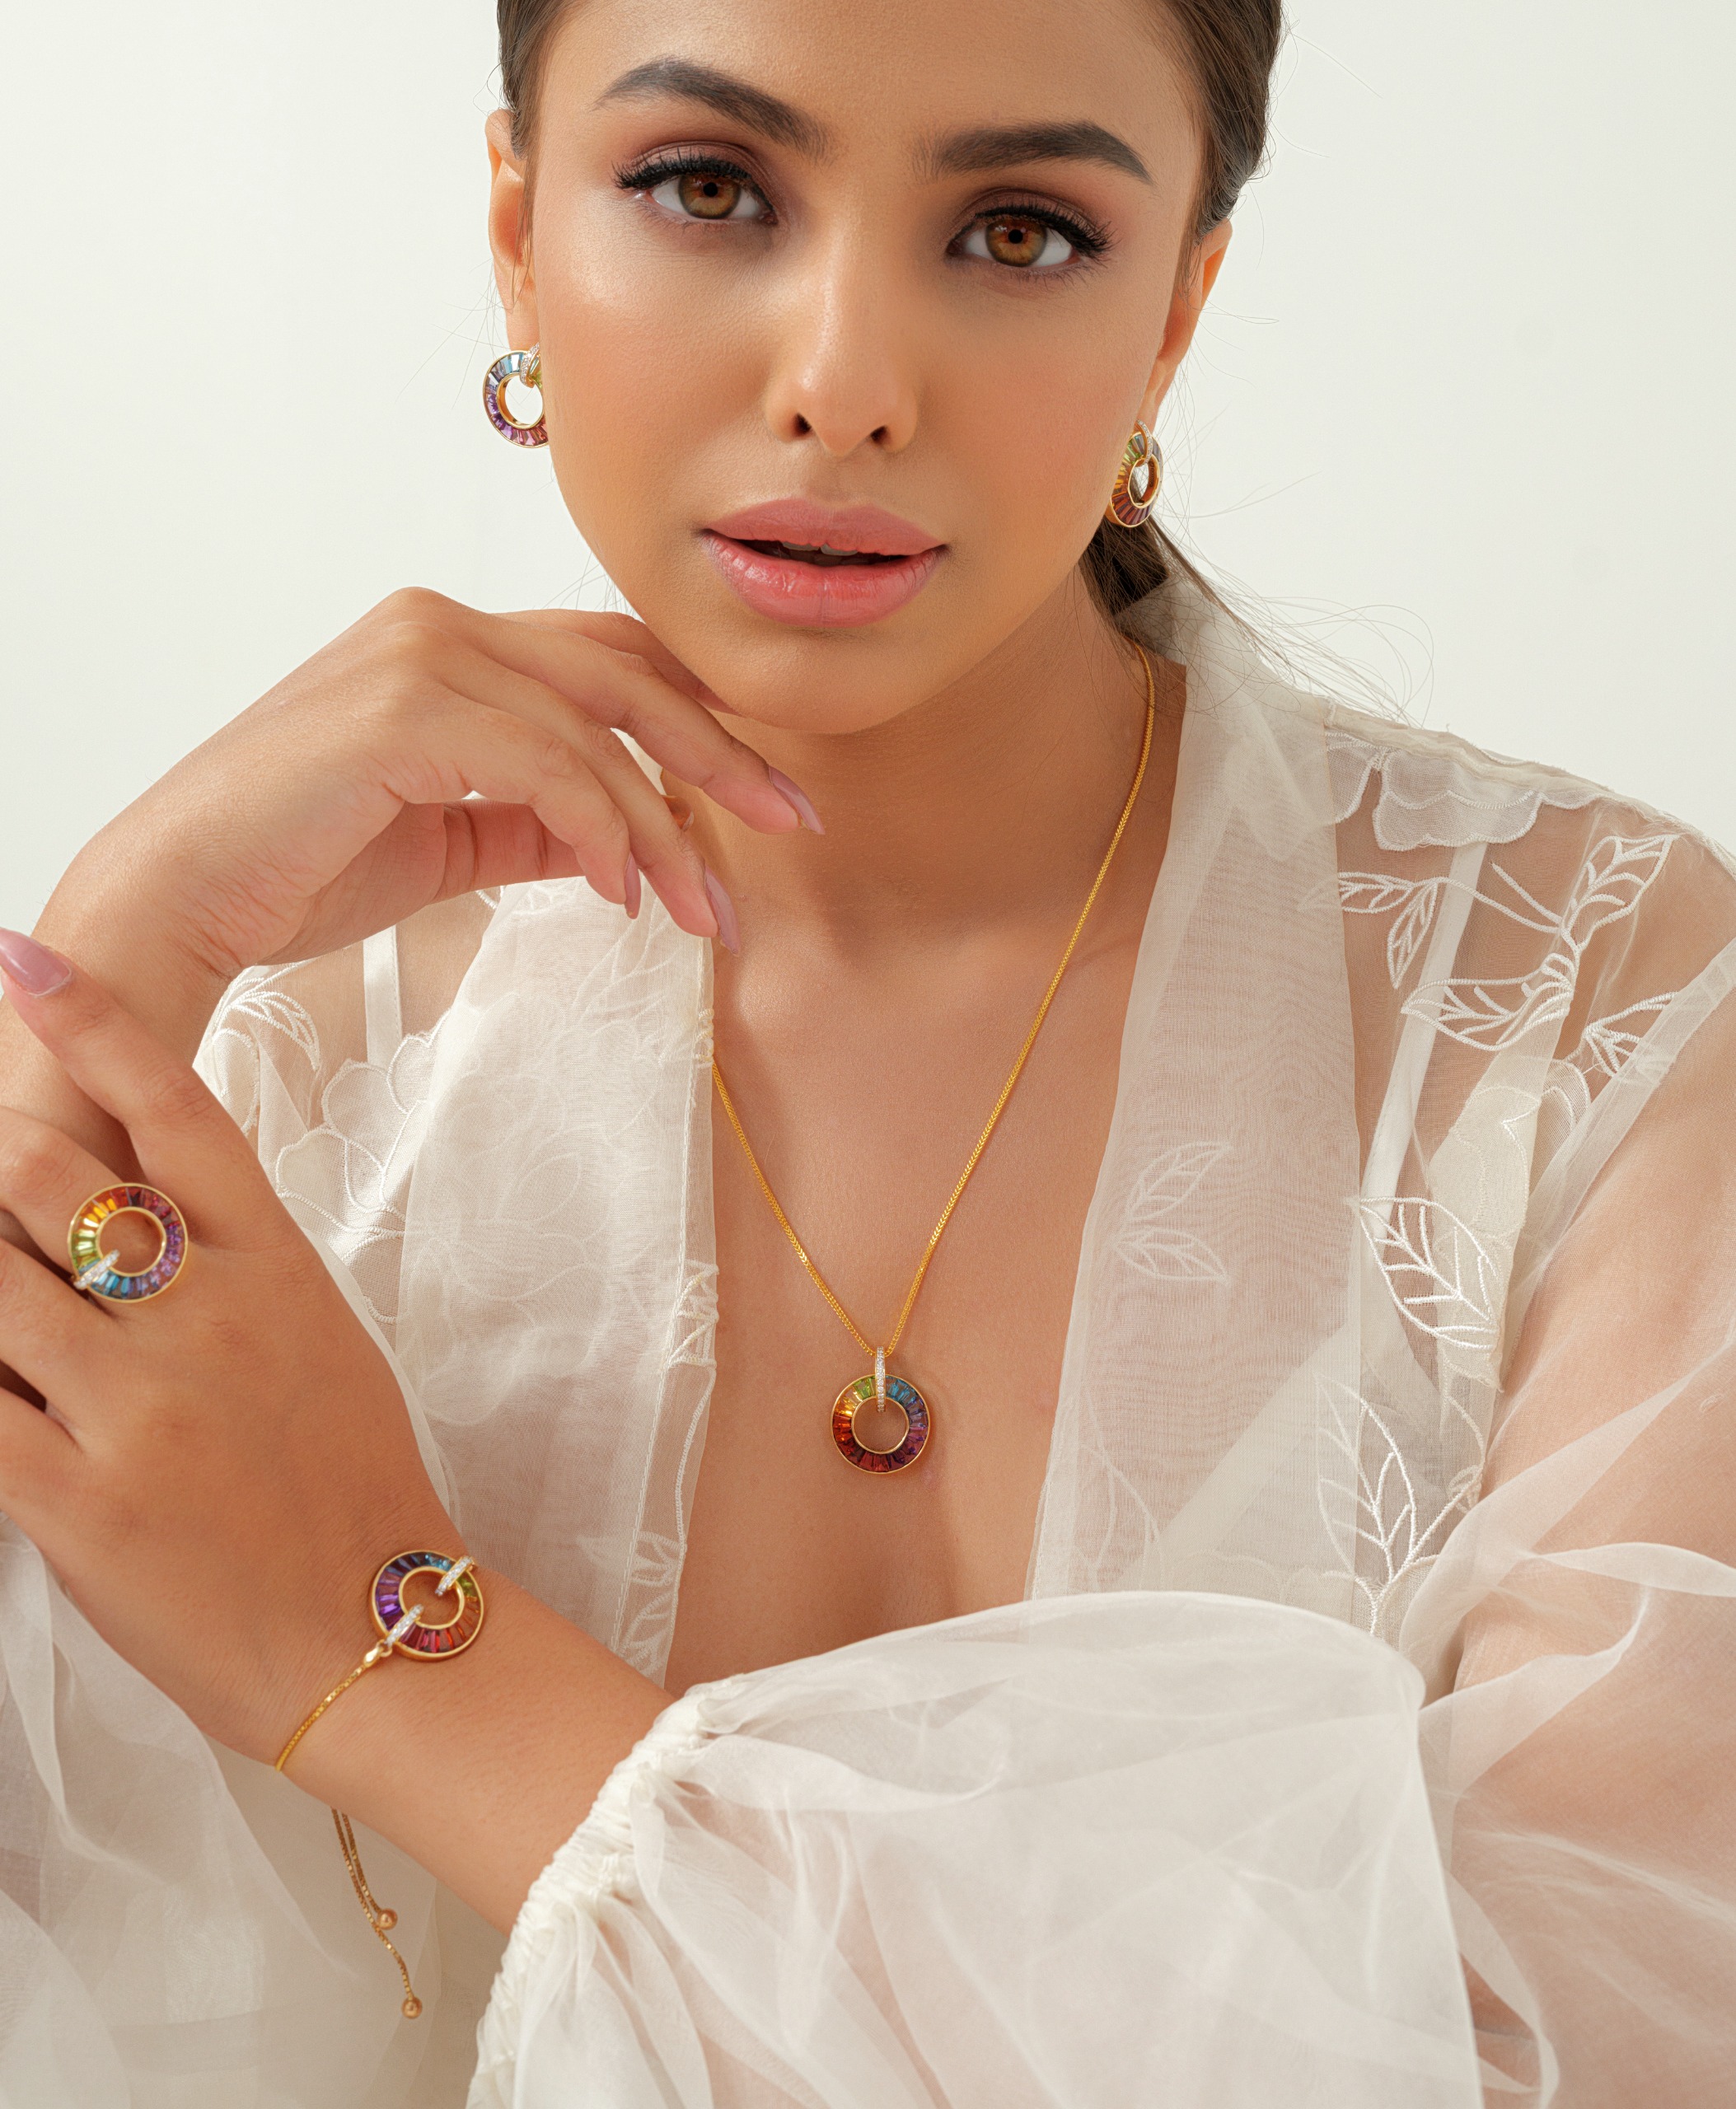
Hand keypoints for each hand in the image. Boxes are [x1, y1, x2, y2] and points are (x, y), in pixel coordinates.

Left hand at [0, 931, 666, 1928]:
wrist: (375, 1628)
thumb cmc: (347, 1481)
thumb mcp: (314, 1338)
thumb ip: (224, 1263)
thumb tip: (123, 1202)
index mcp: (273, 1267)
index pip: (178, 1111)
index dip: (94, 1024)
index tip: (26, 960)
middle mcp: (205, 1317)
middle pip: (49, 1178)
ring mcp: (138, 1407)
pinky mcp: (75, 1502)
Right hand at [38, 593, 815, 1053]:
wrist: (179, 898)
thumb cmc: (302, 866)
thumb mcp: (456, 841)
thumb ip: (544, 822)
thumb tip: (637, 839)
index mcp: (454, 643)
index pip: (612, 661)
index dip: (702, 721)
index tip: (772, 799)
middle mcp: (441, 625)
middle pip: (627, 672)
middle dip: (723, 752)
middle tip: (795, 825)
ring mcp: (418, 657)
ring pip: (597, 727)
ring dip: (668, 824)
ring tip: (706, 909)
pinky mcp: (399, 710)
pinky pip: (543, 764)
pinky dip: (601, 826)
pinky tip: (628, 892)